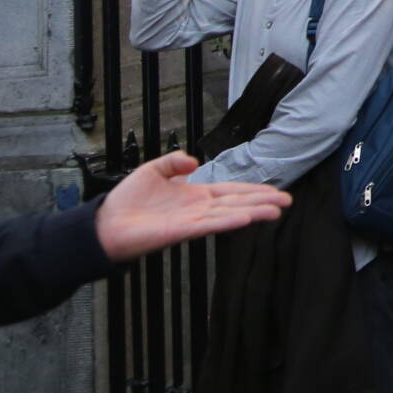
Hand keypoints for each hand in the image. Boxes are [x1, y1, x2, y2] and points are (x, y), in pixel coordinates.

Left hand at [93, 152, 290, 262]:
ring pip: (229, 214)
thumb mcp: (153, 170)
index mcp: (194, 194)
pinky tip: (247, 217)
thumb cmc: (126, 200)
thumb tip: (195, 161)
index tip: (274, 190)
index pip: (230, 191)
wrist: (105, 223)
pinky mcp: (181, 231)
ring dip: (254, 212)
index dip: (252, 190)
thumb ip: (175, 161)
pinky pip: (210, 224)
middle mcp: (198, 208)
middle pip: (237, 202)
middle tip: (287, 201)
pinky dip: (229, 221)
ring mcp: (192, 220)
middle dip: (262, 201)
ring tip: (277, 210)